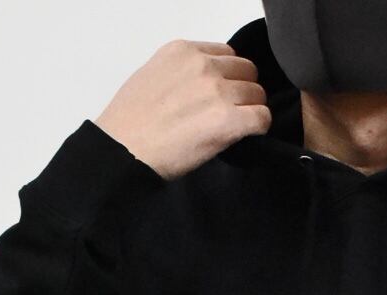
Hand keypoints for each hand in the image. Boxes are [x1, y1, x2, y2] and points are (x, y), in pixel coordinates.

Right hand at [94, 40, 271, 180]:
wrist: (125, 150)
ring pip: (258, 95)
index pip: (227, 54)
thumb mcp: (155, 75)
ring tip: (233, 128)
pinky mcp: (229, 121)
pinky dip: (259, 128)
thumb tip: (208, 84)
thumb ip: (185, 72)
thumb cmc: (132, 122)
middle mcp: (203, 66)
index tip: (222, 94)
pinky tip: (245, 137)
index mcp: (184, 51)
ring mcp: (218, 92)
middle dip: (243, 91)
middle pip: (248, 72)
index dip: (229, 76)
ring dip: (251, 111)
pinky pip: (262, 118)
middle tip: (231, 112)